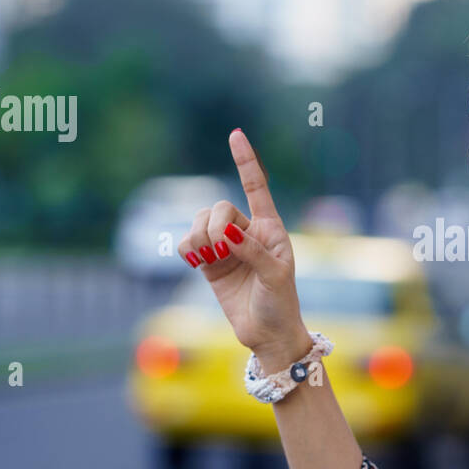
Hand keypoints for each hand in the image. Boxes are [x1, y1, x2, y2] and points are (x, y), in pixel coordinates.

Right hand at [179, 129, 308, 358]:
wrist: (266, 334)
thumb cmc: (280, 302)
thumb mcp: (275, 276)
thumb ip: (253, 251)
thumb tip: (227, 232)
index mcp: (270, 227)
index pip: (256, 186)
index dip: (245, 161)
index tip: (236, 134)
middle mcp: (247, 231)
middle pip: (220, 207)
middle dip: (215, 226)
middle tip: (224, 250)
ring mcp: (226, 246)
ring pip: (200, 222)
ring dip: (200, 238)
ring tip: (212, 260)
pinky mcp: (209, 263)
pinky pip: (189, 243)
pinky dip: (188, 249)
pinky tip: (198, 264)